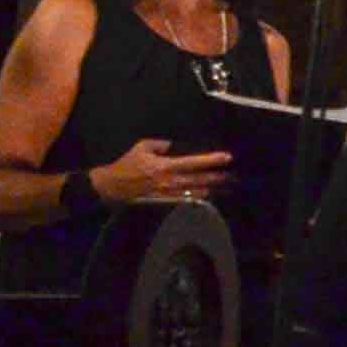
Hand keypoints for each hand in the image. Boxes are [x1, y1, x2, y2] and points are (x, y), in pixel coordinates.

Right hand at [97, 137, 230, 207]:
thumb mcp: (142, 147)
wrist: (111, 187)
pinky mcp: (164, 202)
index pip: (194, 162)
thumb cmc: (126, 165)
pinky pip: (185, 200)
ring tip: (227, 186)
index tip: (227, 157)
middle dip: (218, 177)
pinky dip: (199, 198)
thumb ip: (161, 144)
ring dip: (213, 189)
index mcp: (164, 166)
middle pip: (200, 179)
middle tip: (235, 176)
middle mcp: (169, 181)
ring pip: (196, 192)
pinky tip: (209, 195)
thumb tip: (175, 145)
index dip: (211, 160)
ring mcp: (168, 194)